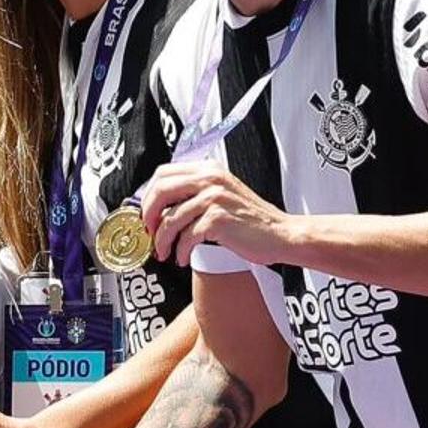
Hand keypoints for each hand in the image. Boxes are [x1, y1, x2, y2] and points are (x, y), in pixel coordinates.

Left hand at [143, 159, 291, 268]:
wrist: (280, 234)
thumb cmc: (250, 221)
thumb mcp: (221, 195)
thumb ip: (194, 194)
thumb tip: (159, 208)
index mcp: (208, 170)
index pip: (163, 174)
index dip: (148, 196)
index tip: (148, 215)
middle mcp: (210, 179)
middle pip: (160, 192)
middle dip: (149, 216)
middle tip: (150, 233)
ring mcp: (214, 198)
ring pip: (171, 219)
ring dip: (163, 241)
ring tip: (166, 253)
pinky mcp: (218, 219)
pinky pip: (186, 236)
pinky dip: (181, 251)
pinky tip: (183, 257)